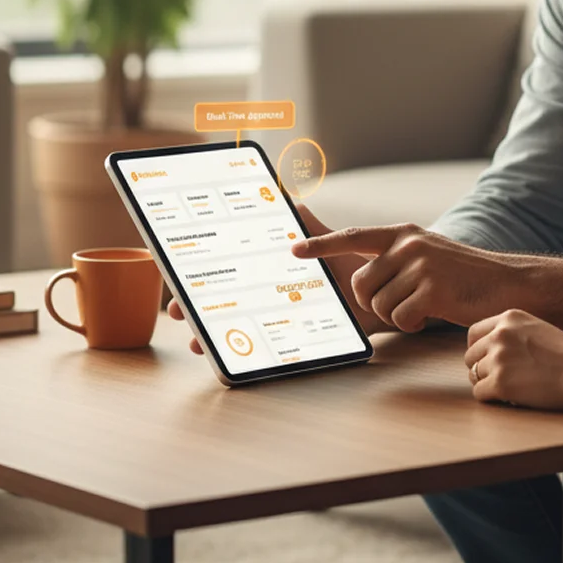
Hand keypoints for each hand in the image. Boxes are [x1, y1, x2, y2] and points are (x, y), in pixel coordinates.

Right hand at [166, 202, 387, 355]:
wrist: (387, 296)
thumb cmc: (353, 270)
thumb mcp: (331, 246)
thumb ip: (310, 226)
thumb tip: (289, 199)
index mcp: (273, 274)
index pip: (228, 275)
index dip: (200, 277)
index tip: (176, 276)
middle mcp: (271, 300)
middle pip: (224, 305)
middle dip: (196, 308)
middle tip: (179, 310)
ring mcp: (281, 324)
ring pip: (238, 332)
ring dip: (213, 338)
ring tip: (199, 343)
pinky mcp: (299, 344)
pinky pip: (268, 355)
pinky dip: (250, 360)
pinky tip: (235, 363)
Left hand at [291, 223, 526, 331]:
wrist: (506, 283)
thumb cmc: (461, 277)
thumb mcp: (425, 256)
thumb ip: (391, 258)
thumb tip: (355, 268)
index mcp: (402, 234)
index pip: (353, 236)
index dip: (321, 244)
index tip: (294, 249)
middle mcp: (408, 243)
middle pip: (361, 284)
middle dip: (375, 302)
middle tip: (403, 302)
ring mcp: (421, 264)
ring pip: (380, 304)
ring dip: (396, 315)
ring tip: (422, 306)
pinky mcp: (433, 287)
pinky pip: (401, 317)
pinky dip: (411, 324)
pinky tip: (429, 317)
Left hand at [464, 310, 562, 409]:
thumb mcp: (537, 328)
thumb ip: (513, 333)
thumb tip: (489, 348)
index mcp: (509, 318)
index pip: (473, 334)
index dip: (479, 350)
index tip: (488, 360)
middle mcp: (499, 334)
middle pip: (470, 356)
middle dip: (482, 369)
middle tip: (501, 379)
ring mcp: (499, 358)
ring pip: (474, 375)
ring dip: (488, 384)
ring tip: (510, 388)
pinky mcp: (501, 383)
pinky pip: (480, 394)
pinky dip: (492, 399)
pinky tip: (510, 398)